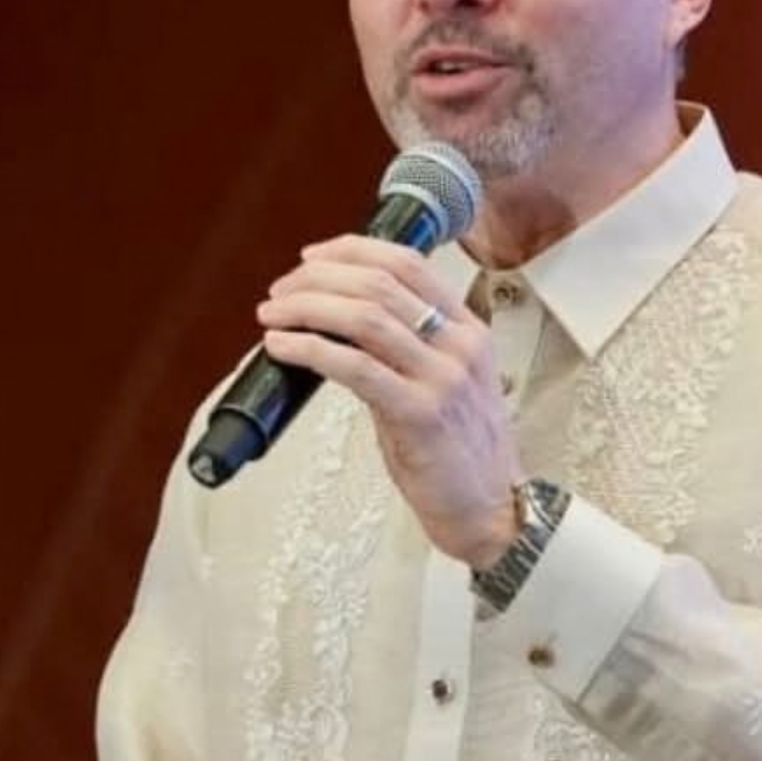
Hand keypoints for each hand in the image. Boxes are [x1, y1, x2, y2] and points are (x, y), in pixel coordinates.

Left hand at [257, 235, 522, 563]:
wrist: (489, 509)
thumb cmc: (458, 452)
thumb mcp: (444, 383)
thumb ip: (404, 348)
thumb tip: (336, 324)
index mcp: (468, 330)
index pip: (408, 263)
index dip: (352, 250)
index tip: (312, 258)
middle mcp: (460, 345)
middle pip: (378, 283)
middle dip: (317, 278)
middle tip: (281, 292)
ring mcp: (443, 378)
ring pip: (364, 317)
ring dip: (306, 307)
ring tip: (272, 316)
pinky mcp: (420, 414)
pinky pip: (355, 367)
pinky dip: (310, 348)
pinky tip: (283, 347)